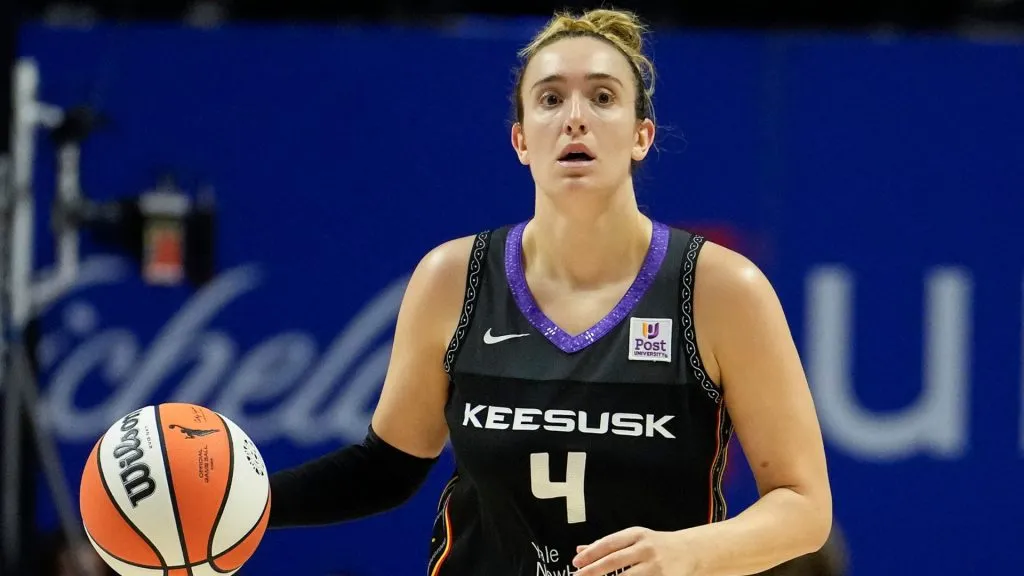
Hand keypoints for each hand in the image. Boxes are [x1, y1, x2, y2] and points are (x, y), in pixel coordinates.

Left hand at [572, 527, 696, 575]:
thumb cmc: (657, 545)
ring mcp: (655, 566)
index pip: (609, 543)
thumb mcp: (634, 539)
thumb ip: (608, 545)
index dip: (591, 553)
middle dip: (593, 571)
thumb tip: (580, 550)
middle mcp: (646, 549)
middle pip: (614, 560)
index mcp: (637, 535)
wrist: (692, 551)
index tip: (576, 563)